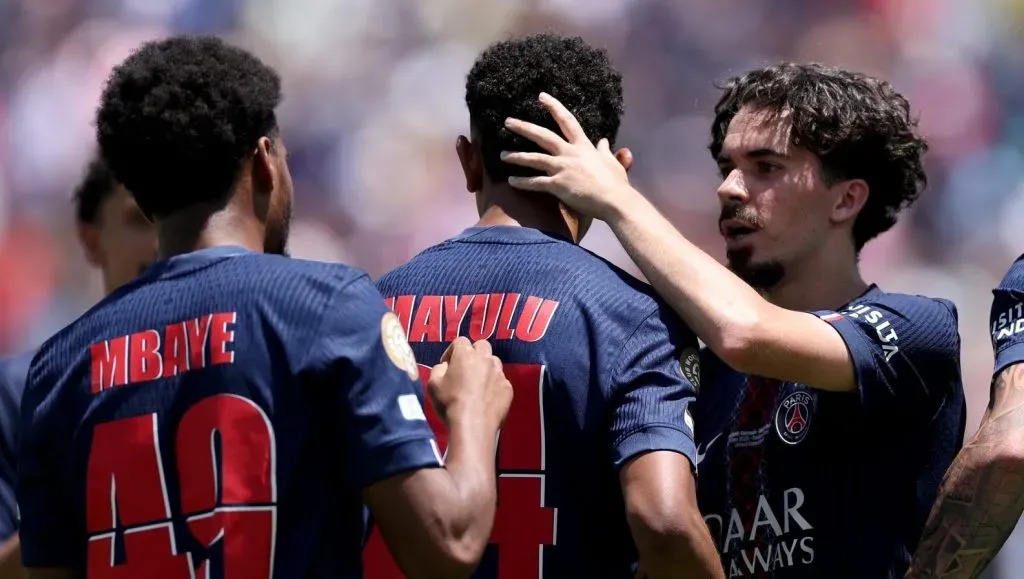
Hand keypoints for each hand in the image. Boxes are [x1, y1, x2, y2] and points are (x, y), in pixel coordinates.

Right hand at [427, 337, 511, 429]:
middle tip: (466, 367)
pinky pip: (501, 380)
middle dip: (474, 352)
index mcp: (465, 355)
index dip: (452, 351)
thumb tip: (445, 366)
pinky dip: (494, 385)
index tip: (448, 364)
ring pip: (494, 362)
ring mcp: (499, 373)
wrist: (473, 424)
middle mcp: (485, 359)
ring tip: (478, 382)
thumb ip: (438, 369)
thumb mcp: (432, 384)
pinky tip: (487, 397)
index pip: (460, 341)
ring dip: (486, 367)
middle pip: (482, 345)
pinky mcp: (508, 388)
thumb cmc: (450, 403)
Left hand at [501, 92, 639, 221]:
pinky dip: (522, 182)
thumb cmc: (616, 183)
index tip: (541, 96)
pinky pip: (535, 183)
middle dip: (524, 127)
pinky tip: (511, 181)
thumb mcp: (612, 162)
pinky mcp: (558, 185)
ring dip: (516, 156)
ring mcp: (562, 168)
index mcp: (583, 146)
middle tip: (508, 122)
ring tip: (503, 155)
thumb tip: (603, 141)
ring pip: (534, 159)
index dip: (554, 107)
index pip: (567, 120)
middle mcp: (570, 153)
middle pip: (543, 136)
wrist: (614, 200)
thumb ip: (604, 150)